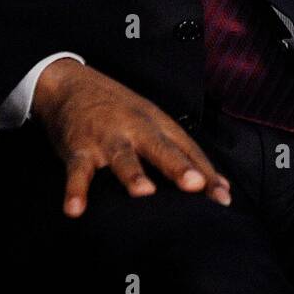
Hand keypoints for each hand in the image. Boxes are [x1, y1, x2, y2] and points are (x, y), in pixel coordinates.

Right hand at [31, 59, 232, 216]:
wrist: (70, 84)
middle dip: (177, 166)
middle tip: (195, 185)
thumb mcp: (154, 125)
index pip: (187, 150)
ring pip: (121, 156)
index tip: (223, 199)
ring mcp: (106, 137)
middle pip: (159, 147)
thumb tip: (223, 191)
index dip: (206, 174)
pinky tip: (75, 209)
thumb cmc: (120, 111)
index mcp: (157, 124)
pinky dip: (75, 189)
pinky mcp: (78, 147)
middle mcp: (135, 128)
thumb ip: (187, 157)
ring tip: (144, 192)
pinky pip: (77, 171)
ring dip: (132, 174)